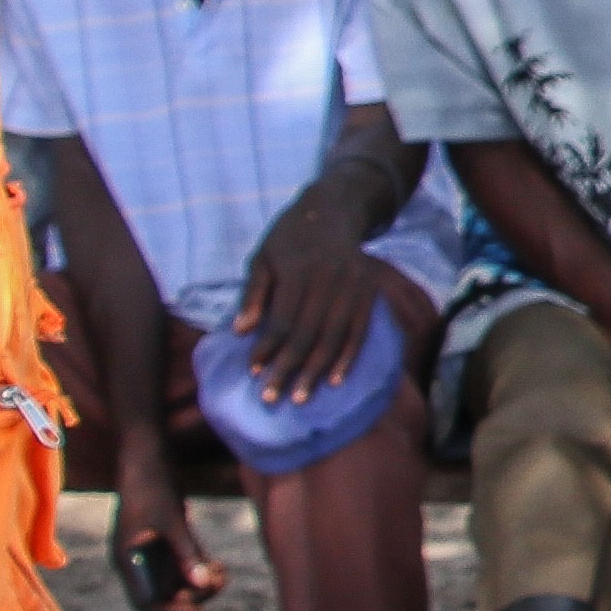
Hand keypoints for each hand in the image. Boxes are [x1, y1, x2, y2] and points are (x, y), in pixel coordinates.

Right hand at [111, 465, 218, 610]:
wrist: (146, 455)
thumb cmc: (152, 485)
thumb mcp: (172, 520)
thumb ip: (185, 552)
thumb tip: (201, 584)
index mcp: (127, 560)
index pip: (144, 602)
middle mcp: (136, 561)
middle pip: (165, 594)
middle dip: (193, 593)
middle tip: (220, 582)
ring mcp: (149, 552)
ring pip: (176, 581)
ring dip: (199, 581)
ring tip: (222, 571)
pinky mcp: (162, 541)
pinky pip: (181, 565)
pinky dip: (198, 567)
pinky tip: (218, 563)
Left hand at [230, 176, 394, 402]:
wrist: (332, 212)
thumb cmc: (287, 240)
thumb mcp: (262, 258)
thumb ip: (253, 294)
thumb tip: (241, 332)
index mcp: (298, 270)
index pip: (282, 319)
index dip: (267, 348)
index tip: (253, 372)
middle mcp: (328, 279)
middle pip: (308, 334)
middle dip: (289, 369)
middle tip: (272, 399)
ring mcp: (353, 286)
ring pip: (334, 338)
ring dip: (316, 371)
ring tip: (300, 398)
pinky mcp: (369, 293)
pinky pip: (360, 332)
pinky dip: (347, 358)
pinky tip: (334, 380)